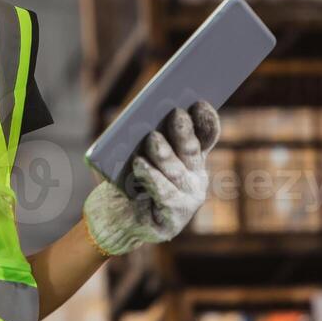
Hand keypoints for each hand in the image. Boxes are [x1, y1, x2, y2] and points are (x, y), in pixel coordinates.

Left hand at [82, 101, 221, 256]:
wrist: (114, 219)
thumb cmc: (127, 179)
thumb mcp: (139, 153)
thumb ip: (150, 138)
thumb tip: (145, 116)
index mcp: (192, 158)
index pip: (206, 136)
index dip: (206, 120)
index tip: (199, 101)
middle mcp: (195, 177)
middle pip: (191, 150)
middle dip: (184, 132)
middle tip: (176, 113)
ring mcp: (188, 199)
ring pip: (177, 171)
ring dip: (164, 154)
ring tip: (152, 137)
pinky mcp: (174, 218)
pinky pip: (163, 193)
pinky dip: (151, 177)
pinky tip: (139, 164)